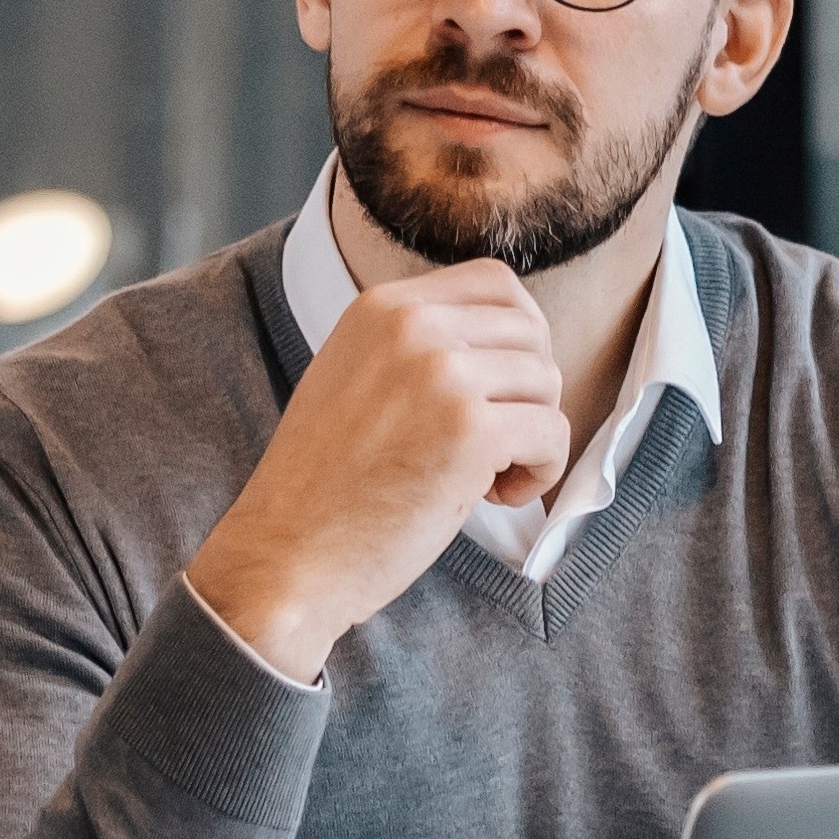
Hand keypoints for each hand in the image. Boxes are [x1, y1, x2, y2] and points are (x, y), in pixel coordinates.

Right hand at [181, 261, 572, 681]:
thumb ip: (414, 350)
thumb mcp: (354, 378)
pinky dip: (541, 472)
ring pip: (546, 383)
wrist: (286, 556)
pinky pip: (552, 434)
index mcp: (382, 307)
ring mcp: (443, 374)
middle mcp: (413, 325)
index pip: (495, 283)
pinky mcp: (471, 429)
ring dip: (533, 436)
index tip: (504, 385)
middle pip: (530, 333)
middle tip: (493, 443)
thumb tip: (500, 347)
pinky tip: (495, 497)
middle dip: (528, 391)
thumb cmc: (323, 487)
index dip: (521, 334)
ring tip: (484, 477)